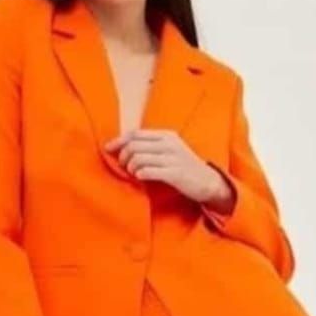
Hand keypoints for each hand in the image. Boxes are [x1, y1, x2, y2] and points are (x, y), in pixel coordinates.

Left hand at [102, 128, 232, 206]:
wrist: (208, 181)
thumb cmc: (185, 167)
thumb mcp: (170, 150)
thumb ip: (151, 147)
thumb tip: (125, 148)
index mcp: (166, 135)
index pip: (136, 133)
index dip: (119, 141)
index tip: (108, 149)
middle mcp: (169, 144)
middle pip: (134, 145)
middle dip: (123, 156)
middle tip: (124, 167)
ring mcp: (172, 158)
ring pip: (138, 158)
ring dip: (131, 167)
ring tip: (133, 173)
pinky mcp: (174, 173)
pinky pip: (147, 171)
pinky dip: (139, 175)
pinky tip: (140, 178)